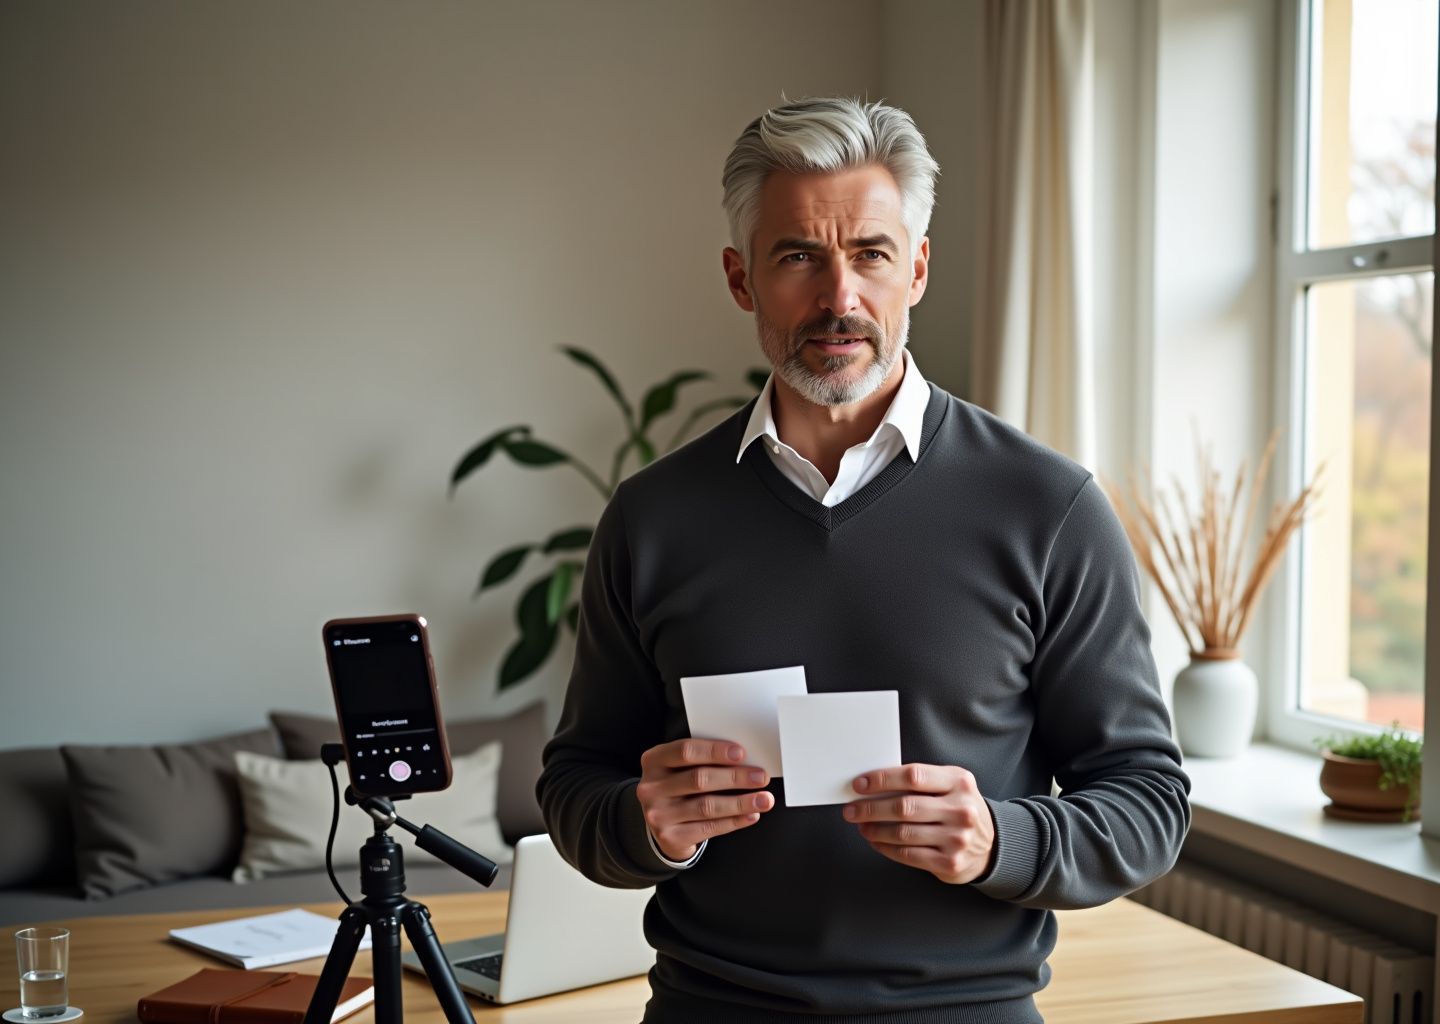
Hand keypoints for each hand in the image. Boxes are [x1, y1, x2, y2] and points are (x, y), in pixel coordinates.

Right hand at [635, 739, 774, 861]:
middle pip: (698, 779)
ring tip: (764, 799)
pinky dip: (734, 821)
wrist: (660, 821)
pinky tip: (751, 815)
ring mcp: (658, 815)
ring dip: (741, 802)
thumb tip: (745, 760)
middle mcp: (651, 788)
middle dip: (735, 777)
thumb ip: (703, 760)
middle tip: (761, 777)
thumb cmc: (678, 787)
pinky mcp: (670, 837)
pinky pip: (708, 828)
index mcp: (654, 761)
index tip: (741, 753)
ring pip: (707, 807)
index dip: (715, 751)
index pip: (685, 751)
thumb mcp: (680, 767)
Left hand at [843, 763, 996, 883]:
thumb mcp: (951, 786)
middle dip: (870, 808)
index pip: (913, 776)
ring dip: (874, 829)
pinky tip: (876, 842)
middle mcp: (961, 809)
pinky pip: (908, 854)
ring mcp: (957, 838)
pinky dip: (886, 848)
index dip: (882, 779)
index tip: (860, 784)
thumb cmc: (960, 810)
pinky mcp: (950, 863)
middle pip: (904, 806)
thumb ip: (921, 782)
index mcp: (959, 782)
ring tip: (861, 826)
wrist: (991, 846)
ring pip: (903, 833)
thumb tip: (874, 784)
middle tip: (851, 809)